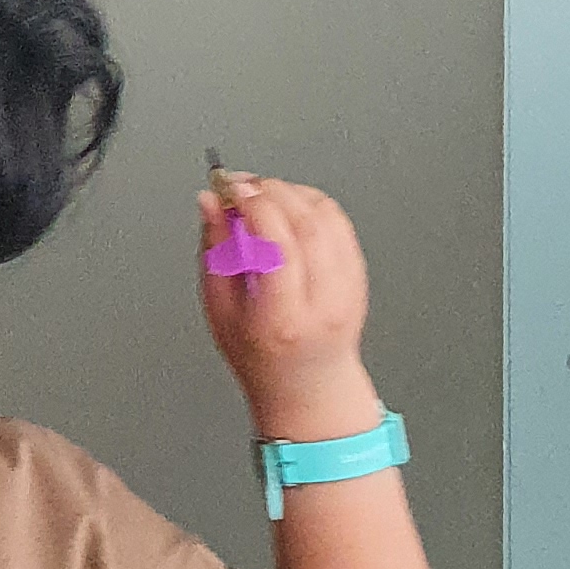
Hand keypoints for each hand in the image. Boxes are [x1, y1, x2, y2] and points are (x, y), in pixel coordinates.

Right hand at [196, 170, 383, 441]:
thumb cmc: (260, 356)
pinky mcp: (359, 276)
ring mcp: (348, 289)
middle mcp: (322, 302)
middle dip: (270, 191)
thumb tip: (210, 203)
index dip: (252, 204)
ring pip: (328, 217)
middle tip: (242, 185)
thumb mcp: (219, 311)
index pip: (276, 244)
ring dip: (292, 192)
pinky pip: (341, 223)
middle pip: (306, 224)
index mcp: (282, 318)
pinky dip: (313, 203)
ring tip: (262, 194)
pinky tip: (289, 206)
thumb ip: (214, 252)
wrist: (308, 383)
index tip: (228, 189)